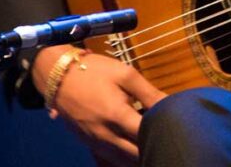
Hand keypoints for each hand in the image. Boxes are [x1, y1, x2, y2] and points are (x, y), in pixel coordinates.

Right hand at [32, 45, 165, 166]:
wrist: (58, 76)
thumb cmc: (95, 71)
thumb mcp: (125, 74)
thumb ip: (149, 93)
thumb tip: (170, 105)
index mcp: (117, 116)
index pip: (146, 136)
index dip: (162, 134)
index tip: (172, 128)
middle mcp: (105, 135)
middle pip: (136, 155)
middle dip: (152, 148)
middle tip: (165, 139)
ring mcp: (95, 142)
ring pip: (123, 161)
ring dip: (138, 156)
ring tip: (152, 144)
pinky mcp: (88, 144)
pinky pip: (110, 159)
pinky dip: (124, 158)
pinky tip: (134, 148)